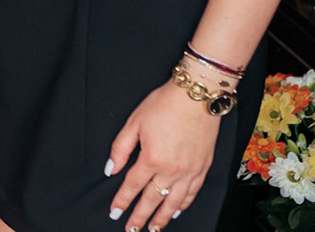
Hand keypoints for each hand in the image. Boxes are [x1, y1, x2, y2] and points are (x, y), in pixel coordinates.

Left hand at [106, 78, 222, 229]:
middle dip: (140, 217)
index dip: (122, 201)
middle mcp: (172, 170)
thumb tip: (111, 169)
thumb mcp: (134, 122)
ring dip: (162, 217)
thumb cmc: (164, 105)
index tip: (115, 213)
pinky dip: (183, 205)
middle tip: (131, 229)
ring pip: (173, 202)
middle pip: (152, 199)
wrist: (197, 97)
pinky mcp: (203, 168)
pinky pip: (192, 194)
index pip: (132, 186)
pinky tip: (175, 212)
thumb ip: (120, 148)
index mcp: (152, 159)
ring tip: (153, 229)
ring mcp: (190, 172)